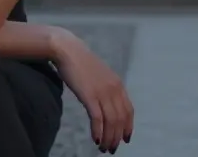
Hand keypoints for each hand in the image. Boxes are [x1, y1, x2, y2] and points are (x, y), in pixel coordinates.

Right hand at [52, 29, 133, 152]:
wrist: (68, 50)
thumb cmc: (81, 64)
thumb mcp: (100, 76)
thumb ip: (106, 89)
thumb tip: (107, 106)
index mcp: (118, 84)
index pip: (129, 110)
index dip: (128, 127)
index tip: (125, 139)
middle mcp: (114, 89)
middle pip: (121, 119)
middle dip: (117, 137)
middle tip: (111, 149)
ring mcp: (102, 92)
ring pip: (111, 122)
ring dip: (108, 138)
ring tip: (103, 148)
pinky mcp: (89, 95)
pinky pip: (97, 118)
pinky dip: (98, 131)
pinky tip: (96, 139)